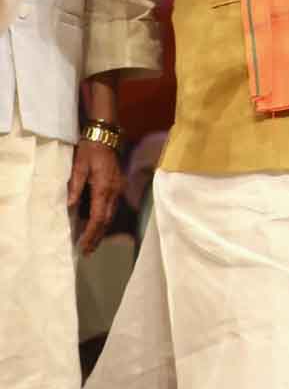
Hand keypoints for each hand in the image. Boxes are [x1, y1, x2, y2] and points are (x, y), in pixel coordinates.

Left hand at [69, 139, 124, 254]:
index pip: (98, 217)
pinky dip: (104, 220)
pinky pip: (112, 208)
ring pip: (110, 215)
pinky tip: (98, 226)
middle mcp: (114, 191)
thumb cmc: (90, 151)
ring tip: (92, 244)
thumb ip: (75, 186)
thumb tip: (70, 206)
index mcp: (103, 188)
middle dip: (97, 237)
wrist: (105, 137)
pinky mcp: (118, 186)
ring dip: (101, 231)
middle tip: (87, 252)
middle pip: (106, 220)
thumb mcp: (79, 166)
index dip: (91, 233)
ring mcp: (118, 189)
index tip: (83, 245)